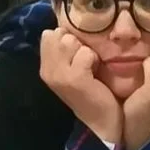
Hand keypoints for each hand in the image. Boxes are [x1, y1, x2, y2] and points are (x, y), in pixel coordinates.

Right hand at [39, 29, 121, 144]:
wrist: (103, 121)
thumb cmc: (92, 92)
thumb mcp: (72, 68)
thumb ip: (64, 50)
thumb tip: (61, 28)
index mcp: (45, 67)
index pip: (48, 34)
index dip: (66, 39)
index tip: (75, 55)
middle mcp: (47, 70)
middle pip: (58, 34)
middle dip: (75, 43)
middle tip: (84, 63)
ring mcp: (58, 75)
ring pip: (70, 41)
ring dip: (85, 51)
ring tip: (90, 67)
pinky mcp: (74, 79)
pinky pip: (85, 54)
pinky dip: (93, 59)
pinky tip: (95, 72)